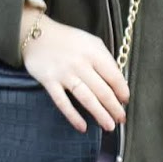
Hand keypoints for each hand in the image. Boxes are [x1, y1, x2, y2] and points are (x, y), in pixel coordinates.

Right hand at [20, 12, 128, 132]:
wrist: (37, 35)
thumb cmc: (68, 40)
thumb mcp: (91, 42)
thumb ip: (104, 59)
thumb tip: (118, 82)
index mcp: (93, 52)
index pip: (113, 76)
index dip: (122, 91)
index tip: (125, 101)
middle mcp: (80, 64)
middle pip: (102, 91)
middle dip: (114, 108)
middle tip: (121, 119)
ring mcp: (64, 74)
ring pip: (86, 98)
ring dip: (100, 114)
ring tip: (109, 126)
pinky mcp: (49, 82)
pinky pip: (63, 102)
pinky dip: (73, 116)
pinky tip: (83, 127)